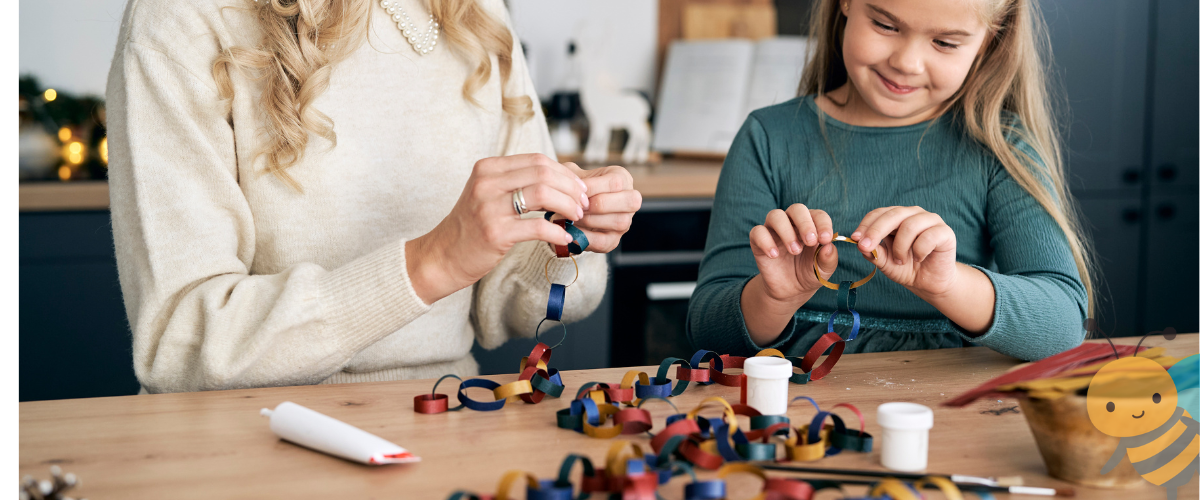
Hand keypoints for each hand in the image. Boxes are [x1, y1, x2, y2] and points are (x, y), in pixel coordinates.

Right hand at [406, 154, 586, 303]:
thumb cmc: (472, 226)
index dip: (565, 173)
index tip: (579, 188)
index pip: (537, 160)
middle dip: (571, 188)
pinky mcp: (495, 233)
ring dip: (568, 206)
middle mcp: (487, 182)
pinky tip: (565, 237)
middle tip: (583, 203)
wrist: (442, 256)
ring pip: (544, 194)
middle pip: (544, 173)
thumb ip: (516, 182)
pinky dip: (558, 232)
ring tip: (576, 218)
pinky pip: (538, 227)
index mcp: (488, 168)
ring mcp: (489, 207)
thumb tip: (560, 180)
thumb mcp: (488, 193)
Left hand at [565, 162, 640, 252]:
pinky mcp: (613, 240)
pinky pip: (604, 242)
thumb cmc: (575, 188)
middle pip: (629, 202)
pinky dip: (585, 237)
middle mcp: (630, 201)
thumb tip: (571, 188)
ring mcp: (625, 222)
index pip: (616, 182)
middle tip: (578, 206)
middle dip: (598, 204)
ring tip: (571, 217)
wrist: (569, 208)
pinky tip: (571, 230)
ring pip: (619, 222)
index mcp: (622, 178)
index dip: (593, 187)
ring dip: (590, 221)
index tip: (574, 190)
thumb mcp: (574, 176)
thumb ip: (573, 178)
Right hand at [748, 204, 839, 304]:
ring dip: (786, 231)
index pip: (818, 215)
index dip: (823, 224)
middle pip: (796, 209)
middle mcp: (792, 223)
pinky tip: (774, 255)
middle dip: (805, 223)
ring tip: (795, 251)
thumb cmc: (809, 274)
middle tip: (810, 241)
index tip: (826, 239)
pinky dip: (766, 241)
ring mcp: (774, 231)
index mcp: (812, 226)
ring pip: (775, 215)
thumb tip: (828, 246)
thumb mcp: (823, 271)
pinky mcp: (758, 241)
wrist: (790, 291)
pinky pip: (757, 232)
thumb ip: (828, 259)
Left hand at [850, 206, 958, 297]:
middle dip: (876, 231)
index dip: (866, 225)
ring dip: (900, 247)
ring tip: (900, 260)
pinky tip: (919, 259)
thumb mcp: (884, 261)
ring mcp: (930, 221)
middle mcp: (913, 214)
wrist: (929, 282)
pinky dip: (919, 251)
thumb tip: (859, 242)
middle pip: (893, 215)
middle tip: (866, 247)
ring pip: (909, 226)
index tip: (855, 239)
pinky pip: (928, 237)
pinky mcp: (945, 232)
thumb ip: (872, 251)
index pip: (878, 213)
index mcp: (896, 217)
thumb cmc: (906, 268)